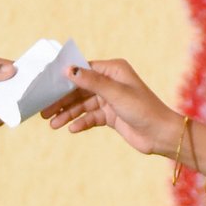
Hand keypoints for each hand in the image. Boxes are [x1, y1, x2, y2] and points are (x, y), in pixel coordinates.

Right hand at [49, 60, 180, 154]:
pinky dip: (81, 122)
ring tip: (53, 124)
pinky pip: (91, 117)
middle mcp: (111, 82)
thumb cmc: (144, 109)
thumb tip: (69, 70)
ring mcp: (110, 100)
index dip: (65, 77)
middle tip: (44, 110)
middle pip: (80, 89)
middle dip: (62, 100)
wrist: (161, 135)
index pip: (83, 69)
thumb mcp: (116, 94)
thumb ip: (91, 82)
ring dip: (68, 114)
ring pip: (83, 105)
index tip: (46, 85)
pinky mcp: (111, 116)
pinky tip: (71, 129)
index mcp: (113, 70)